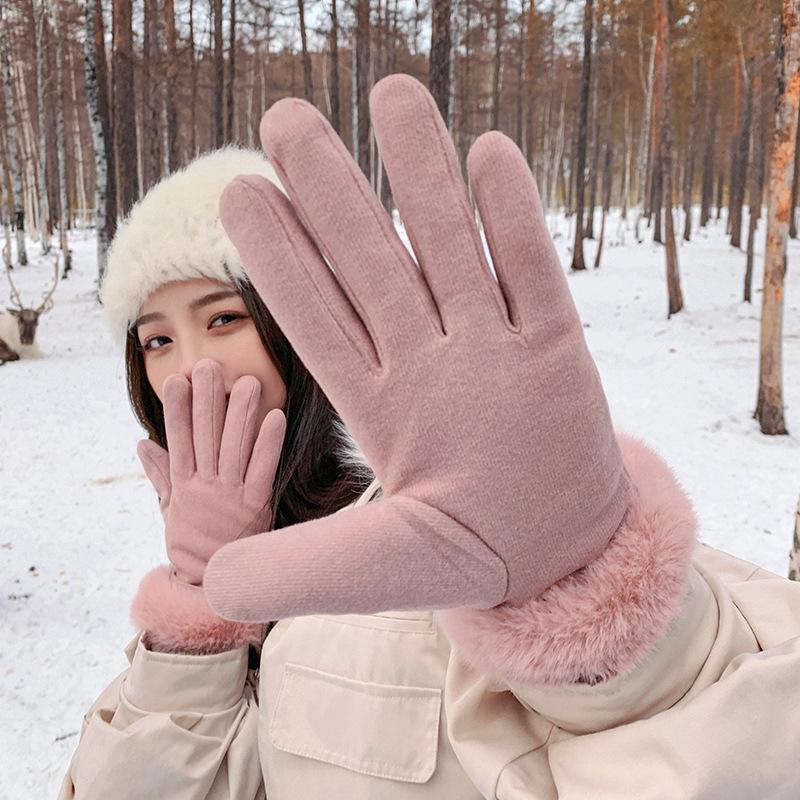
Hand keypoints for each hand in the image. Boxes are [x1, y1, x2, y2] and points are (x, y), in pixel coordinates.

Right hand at [138, 359, 285, 585]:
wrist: (210, 587)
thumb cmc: (192, 545)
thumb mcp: (170, 510)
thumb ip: (160, 474)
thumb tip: (142, 443)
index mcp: (184, 486)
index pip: (179, 440)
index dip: (177, 410)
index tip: (177, 381)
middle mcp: (205, 487)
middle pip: (206, 437)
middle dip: (207, 400)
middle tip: (210, 367)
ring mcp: (230, 496)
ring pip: (235, 447)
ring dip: (241, 414)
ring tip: (247, 382)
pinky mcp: (256, 506)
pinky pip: (262, 470)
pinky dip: (268, 444)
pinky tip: (275, 417)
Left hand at [205, 75, 629, 621]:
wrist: (559, 558)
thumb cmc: (468, 558)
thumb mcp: (378, 569)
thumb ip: (298, 570)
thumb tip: (212, 583)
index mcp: (380, 405)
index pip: (319, 318)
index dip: (280, 257)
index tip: (239, 192)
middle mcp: (429, 362)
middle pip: (374, 262)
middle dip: (332, 191)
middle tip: (284, 117)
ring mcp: (493, 349)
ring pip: (453, 247)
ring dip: (422, 174)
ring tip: (391, 93)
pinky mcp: (557, 351)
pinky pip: (535, 273)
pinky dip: (514, 216)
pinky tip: (487, 151)